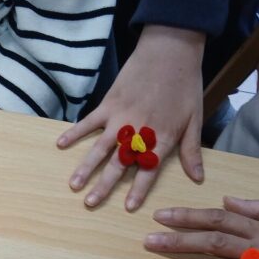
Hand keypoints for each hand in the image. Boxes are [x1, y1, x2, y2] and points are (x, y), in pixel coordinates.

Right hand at [58, 25, 205, 211]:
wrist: (170, 51)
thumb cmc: (184, 85)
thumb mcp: (195, 119)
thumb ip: (191, 150)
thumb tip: (198, 178)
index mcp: (161, 138)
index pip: (148, 170)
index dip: (138, 190)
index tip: (128, 207)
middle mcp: (138, 132)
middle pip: (118, 164)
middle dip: (104, 186)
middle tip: (90, 203)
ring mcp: (120, 118)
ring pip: (100, 148)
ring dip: (85, 167)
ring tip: (73, 184)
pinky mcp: (109, 104)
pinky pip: (88, 122)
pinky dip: (74, 133)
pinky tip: (61, 144)